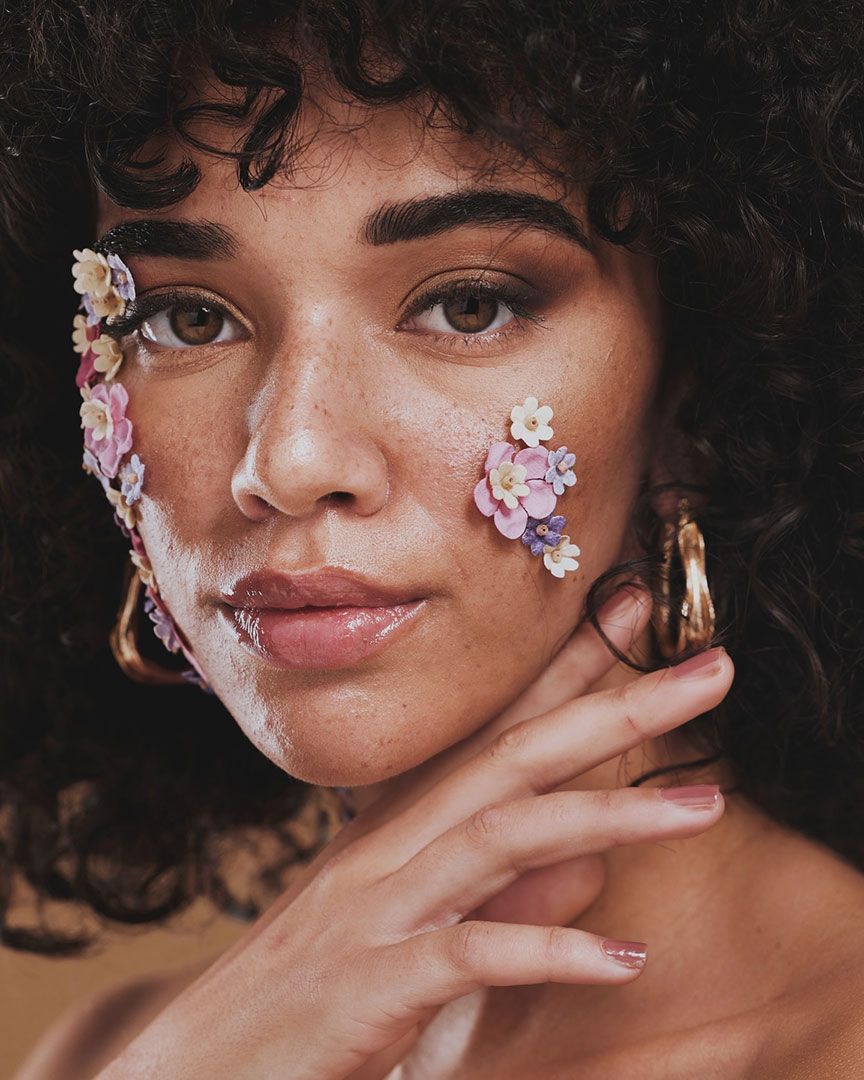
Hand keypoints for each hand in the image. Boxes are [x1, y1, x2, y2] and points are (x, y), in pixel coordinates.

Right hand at [98, 587, 733, 1079]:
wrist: (194, 1070)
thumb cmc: (313, 1000)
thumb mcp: (413, 933)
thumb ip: (500, 896)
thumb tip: (588, 867)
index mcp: (399, 827)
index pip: (496, 729)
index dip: (567, 669)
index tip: (631, 611)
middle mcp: (390, 847)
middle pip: (513, 756)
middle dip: (613, 706)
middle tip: (708, 672)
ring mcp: (379, 909)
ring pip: (501, 836)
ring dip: (606, 815)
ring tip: (703, 806)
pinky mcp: (371, 982)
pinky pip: (471, 956)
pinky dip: (548, 951)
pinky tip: (623, 959)